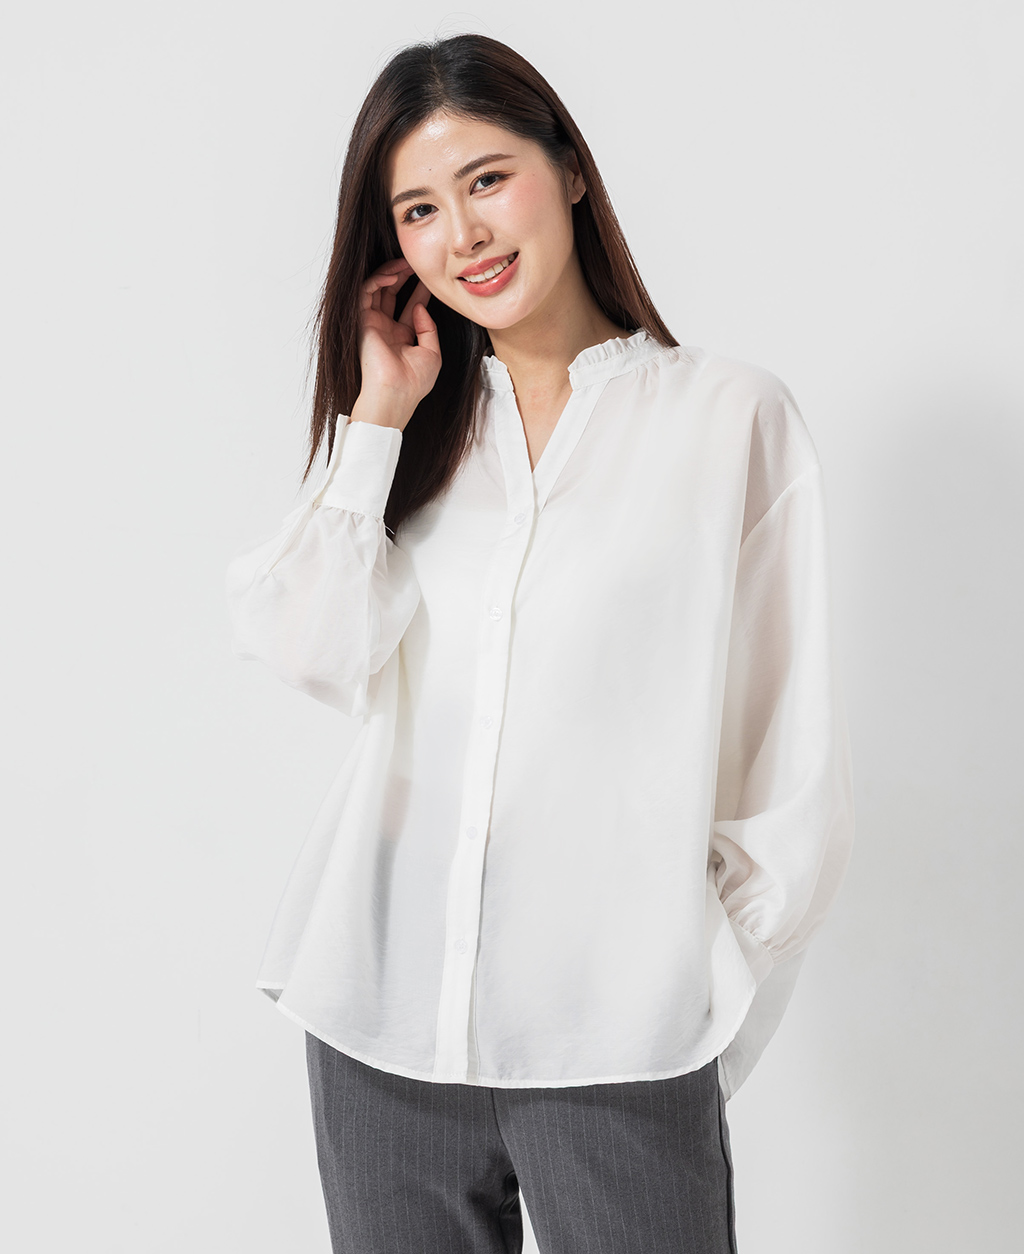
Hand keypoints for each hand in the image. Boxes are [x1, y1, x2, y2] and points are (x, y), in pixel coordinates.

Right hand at [353, 258, 441, 429]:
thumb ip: (428, 328)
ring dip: (390, 274)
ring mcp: (373, 325)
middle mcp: (385, 329)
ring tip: (405, 265)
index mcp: (401, 337)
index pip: (409, 307)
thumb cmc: (413, 382)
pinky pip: (366, 293)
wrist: (395, 394)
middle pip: (392, 295)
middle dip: (403, 277)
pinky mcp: (362, 321)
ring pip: (377, 290)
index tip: (430, 279)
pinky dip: (378, 280)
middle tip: (415, 265)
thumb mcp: (432, 353)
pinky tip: (392, 275)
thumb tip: (419, 307)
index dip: (419, 291)